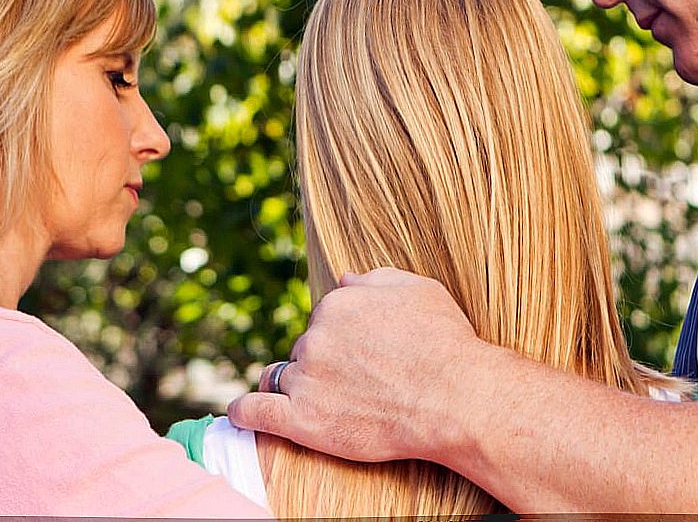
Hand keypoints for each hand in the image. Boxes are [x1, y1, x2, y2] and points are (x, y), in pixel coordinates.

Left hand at [227, 267, 481, 462]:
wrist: (455, 398)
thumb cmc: (444, 342)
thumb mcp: (418, 289)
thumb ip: (375, 279)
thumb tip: (344, 278)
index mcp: (339, 302)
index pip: (326, 318)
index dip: (346, 337)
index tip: (365, 354)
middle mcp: (316, 336)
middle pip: (307, 347)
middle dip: (326, 362)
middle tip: (362, 382)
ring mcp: (306, 379)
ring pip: (284, 376)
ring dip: (298, 385)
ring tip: (323, 400)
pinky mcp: (302, 421)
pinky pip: (256, 411)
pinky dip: (245, 410)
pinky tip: (241, 411)